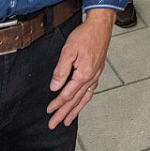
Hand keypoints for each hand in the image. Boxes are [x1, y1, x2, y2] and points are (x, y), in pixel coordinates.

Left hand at [47, 8, 114, 128]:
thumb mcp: (68, 51)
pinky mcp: (97, 72)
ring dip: (75, 111)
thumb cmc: (85, 35)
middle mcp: (91, 78)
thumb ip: (61, 70)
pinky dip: (84, 101)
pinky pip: (90, 91)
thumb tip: (54, 86)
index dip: (57, 104)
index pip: (67, 94)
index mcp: (84, 74)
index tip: (49, 111)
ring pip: (84, 98)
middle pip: (75, 100)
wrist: (100, 26)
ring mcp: (96, 76)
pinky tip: (81, 103)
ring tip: (67, 121)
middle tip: (54, 124)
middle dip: (64, 113)